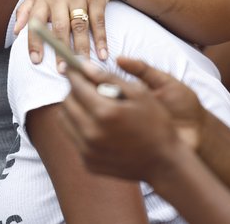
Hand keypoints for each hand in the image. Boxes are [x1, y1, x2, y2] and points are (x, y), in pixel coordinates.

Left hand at [15, 0, 114, 63]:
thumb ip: (26, 10)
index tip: (35, 61)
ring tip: (82, 66)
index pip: (35, 21)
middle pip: (59, 26)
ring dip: (81, 48)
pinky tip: (102, 54)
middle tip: (62, 69)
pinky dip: (101, 39)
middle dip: (60, 49)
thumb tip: (15, 31)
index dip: (34, 41)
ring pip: (79, 26)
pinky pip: (98, 21)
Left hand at [59, 57, 206, 182]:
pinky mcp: (88, 162)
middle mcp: (92, 133)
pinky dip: (79, 126)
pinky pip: (73, 137)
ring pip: (65, 120)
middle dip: (73, 90)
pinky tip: (96, 124)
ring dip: (73, 108)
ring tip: (89, 104)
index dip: (73, 73)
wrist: (165, 164)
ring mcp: (88, 150)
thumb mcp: (139, 93)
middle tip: (84, 86)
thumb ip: (109, 78)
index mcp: (105, 112)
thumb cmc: (156, 124)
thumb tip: (84, 66)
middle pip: (67, 103)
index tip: (72, 66)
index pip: (76, 86)